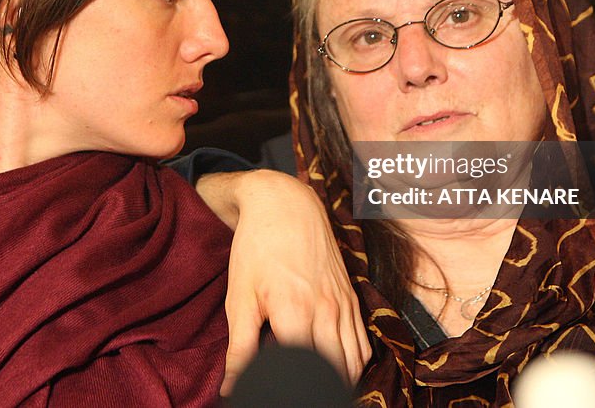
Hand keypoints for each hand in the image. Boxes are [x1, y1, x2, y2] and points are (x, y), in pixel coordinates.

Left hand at [196, 169, 371, 394]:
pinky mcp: (352, 298)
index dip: (286, 389)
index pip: (300, 375)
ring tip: (320, 390)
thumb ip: (239, 347)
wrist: (285, 205)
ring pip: (354, 365)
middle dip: (318, 389)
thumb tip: (230, 388)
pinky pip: (363, 344)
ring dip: (340, 383)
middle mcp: (327, 312)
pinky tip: (338, 373)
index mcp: (295, 313)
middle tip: (295, 393)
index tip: (273, 391)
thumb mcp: (240, 297)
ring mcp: (344, 305)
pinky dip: (354, 365)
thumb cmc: (257, 249)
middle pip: (333, 375)